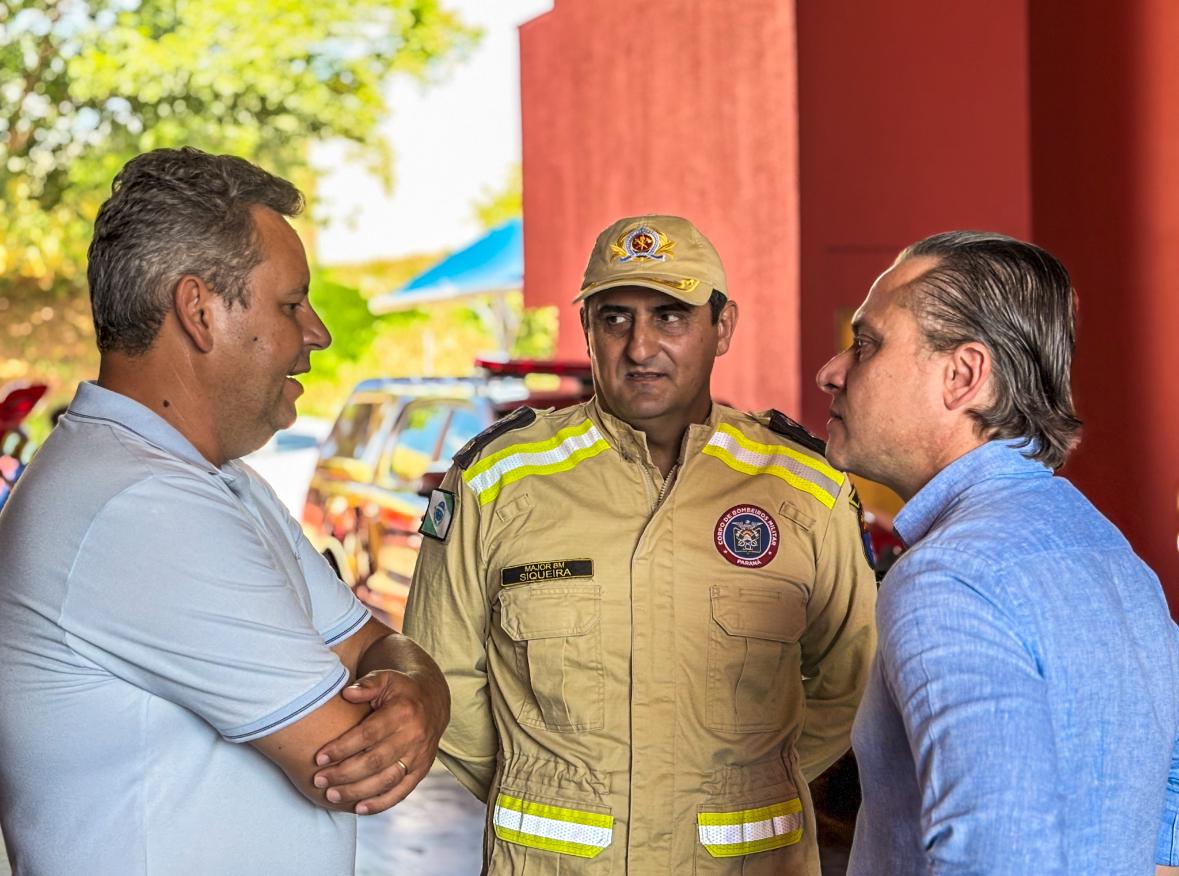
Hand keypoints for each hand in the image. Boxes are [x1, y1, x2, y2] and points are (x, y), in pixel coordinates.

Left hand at [311, 669, 446, 814]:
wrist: (432, 701)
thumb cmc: (399, 690)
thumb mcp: (386, 678)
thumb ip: (367, 684)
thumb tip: (347, 693)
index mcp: (403, 712)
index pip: (368, 734)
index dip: (342, 748)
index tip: (318, 758)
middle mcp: (414, 736)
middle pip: (375, 761)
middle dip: (344, 774)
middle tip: (319, 780)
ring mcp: (420, 756)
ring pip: (387, 780)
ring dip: (357, 791)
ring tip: (331, 795)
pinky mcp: (422, 770)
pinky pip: (401, 792)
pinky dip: (381, 803)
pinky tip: (359, 808)